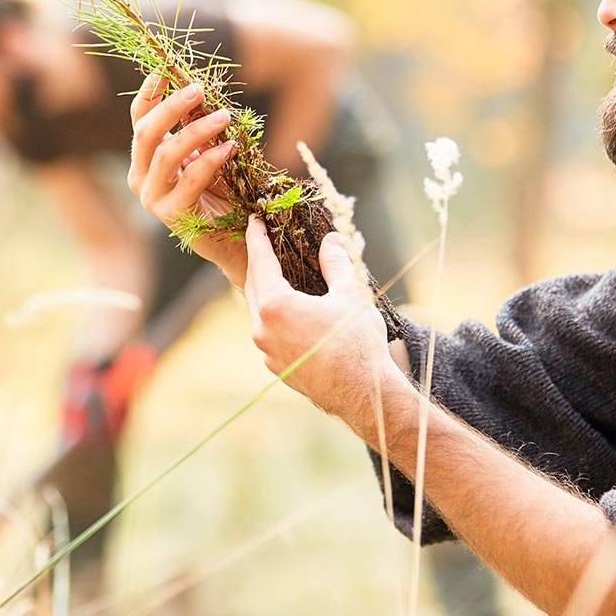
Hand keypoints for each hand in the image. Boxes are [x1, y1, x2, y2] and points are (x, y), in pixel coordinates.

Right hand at [129, 72, 245, 284]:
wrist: (234, 238)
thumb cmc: (222, 191)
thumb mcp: (207, 151)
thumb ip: (197, 127)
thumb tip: (198, 90)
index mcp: (144, 158)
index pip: (139, 119)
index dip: (149, 92)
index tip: (165, 69)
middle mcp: (140, 177)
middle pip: (146, 133)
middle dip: (171, 107)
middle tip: (198, 89)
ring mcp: (152, 198)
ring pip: (165, 154)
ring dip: (196, 130)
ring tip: (223, 116)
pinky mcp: (171, 215)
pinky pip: (189, 179)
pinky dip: (210, 160)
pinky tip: (230, 148)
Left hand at [242, 215, 393, 415]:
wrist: (362, 394)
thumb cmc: (357, 342)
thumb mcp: (349, 294)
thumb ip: (335, 263)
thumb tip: (332, 240)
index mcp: (274, 306)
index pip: (260, 261)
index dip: (256, 238)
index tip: (253, 222)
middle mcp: (262, 330)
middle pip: (253, 285)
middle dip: (258, 261)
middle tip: (262, 242)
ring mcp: (266, 351)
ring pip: (257, 311)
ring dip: (264, 290)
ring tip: (274, 274)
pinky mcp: (276, 367)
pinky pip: (267, 333)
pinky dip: (273, 316)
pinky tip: (288, 311)